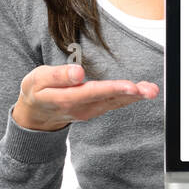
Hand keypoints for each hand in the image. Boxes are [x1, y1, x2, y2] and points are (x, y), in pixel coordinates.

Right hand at [12, 62, 158, 130]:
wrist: (37, 115)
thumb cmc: (37, 92)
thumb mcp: (37, 80)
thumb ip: (57, 76)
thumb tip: (77, 73)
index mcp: (66, 99)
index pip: (92, 93)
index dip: (112, 89)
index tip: (129, 86)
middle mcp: (81, 108)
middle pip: (108, 100)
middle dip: (130, 94)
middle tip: (149, 90)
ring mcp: (90, 111)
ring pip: (115, 103)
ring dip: (135, 96)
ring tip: (151, 89)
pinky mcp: (96, 110)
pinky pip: (115, 103)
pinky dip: (130, 97)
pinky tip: (143, 90)